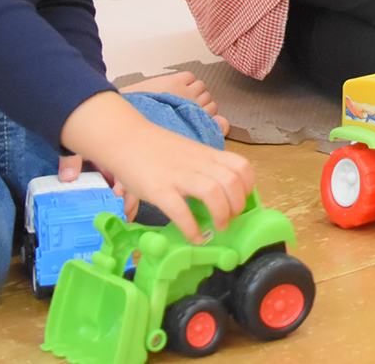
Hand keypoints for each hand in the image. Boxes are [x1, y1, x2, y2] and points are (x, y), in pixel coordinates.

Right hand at [61, 92, 254, 242]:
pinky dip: (192, 228)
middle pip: (232, 182)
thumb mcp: (188, 153)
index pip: (241, 166)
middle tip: (231, 218)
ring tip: (218, 227)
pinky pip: (181, 210)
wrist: (126, 138)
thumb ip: (203, 169)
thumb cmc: (157, 149)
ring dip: (221, 215)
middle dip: (238, 205)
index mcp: (207, 155)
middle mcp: (198, 164)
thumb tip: (216, 194)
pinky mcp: (159, 189)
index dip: (248, 187)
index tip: (242, 201)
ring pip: (214, 192)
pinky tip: (194, 237)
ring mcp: (179, 175)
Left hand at [125, 70, 229, 138]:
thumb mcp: (177, 136)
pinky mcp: (176, 81)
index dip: (208, 118)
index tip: (200, 119)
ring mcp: (185, 93)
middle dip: (200, 104)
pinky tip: (174, 88)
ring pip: (202, 88)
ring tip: (180, 97)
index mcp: (193, 125)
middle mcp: (193, 109)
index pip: (217, 117)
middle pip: (210, 101)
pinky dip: (185, 80)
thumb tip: (222, 124)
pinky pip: (190, 77)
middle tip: (186, 109)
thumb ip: (201, 132)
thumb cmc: (147, 127)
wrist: (125, 114)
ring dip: (193, 91)